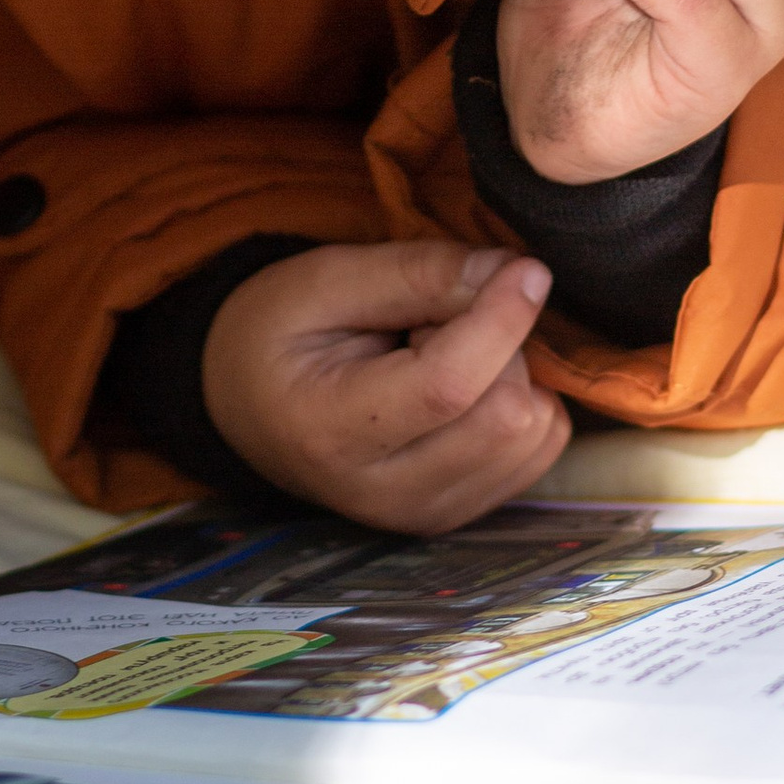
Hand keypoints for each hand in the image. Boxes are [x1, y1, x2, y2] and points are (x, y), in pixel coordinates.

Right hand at [201, 245, 567, 532]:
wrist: (245, 406)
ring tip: (441, 353)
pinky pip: (538, 452)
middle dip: (496, 344)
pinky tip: (466, 387)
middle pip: (505, 415)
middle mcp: (384, 493)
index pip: (447, 386)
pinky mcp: (458, 515)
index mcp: (330, 431)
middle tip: (434, 319)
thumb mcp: (324, 279)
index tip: (525, 268)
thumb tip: (517, 273)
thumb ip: (417, 272)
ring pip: (533, 435)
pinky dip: (522, 402)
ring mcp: (425, 514)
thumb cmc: (277, 332)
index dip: (500, 321)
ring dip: (511, 374)